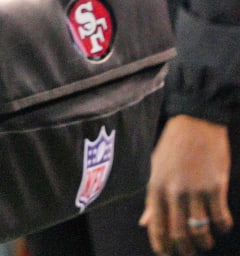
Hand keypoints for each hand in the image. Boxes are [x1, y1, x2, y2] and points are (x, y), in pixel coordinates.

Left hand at [141, 115, 232, 254]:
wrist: (195, 123)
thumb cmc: (173, 148)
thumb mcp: (156, 170)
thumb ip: (152, 200)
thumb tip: (144, 224)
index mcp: (155, 187)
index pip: (156, 226)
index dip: (161, 246)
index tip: (167, 255)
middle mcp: (173, 191)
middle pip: (179, 233)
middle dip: (185, 249)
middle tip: (190, 252)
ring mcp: (195, 190)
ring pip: (200, 230)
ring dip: (204, 242)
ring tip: (205, 242)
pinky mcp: (216, 186)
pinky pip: (220, 218)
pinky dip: (222, 227)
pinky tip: (221, 225)